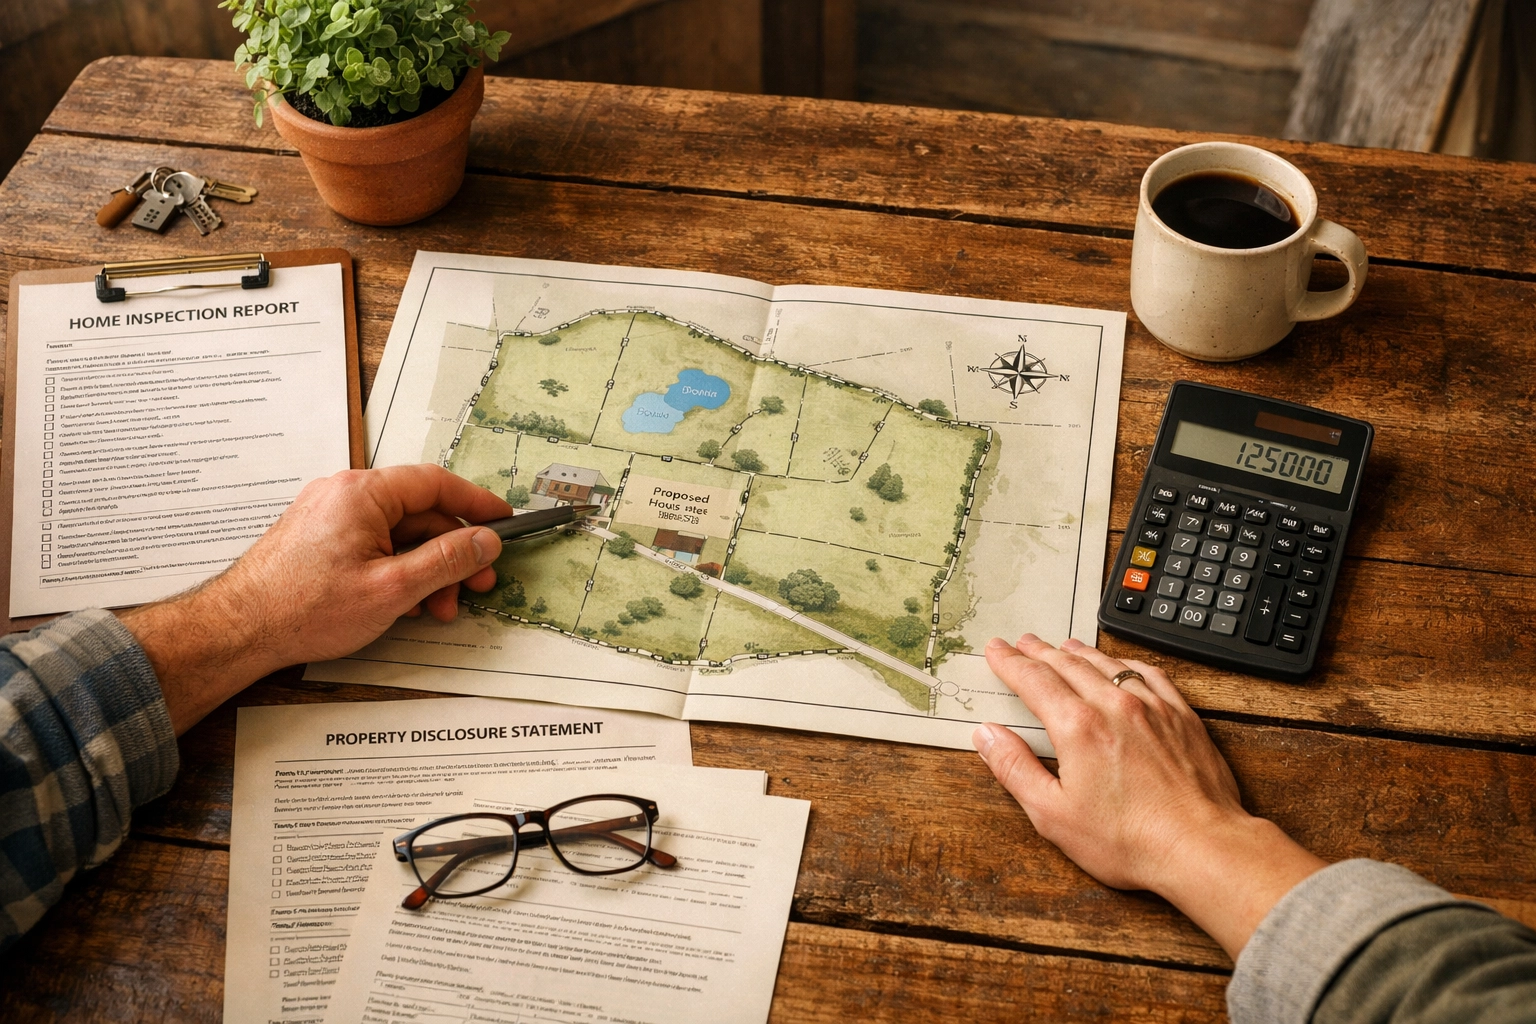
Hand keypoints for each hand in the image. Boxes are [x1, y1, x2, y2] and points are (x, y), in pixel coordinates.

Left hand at [119, 465, 513, 733]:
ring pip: (398, 533)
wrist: (239, 630)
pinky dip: (397, 569)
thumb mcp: (393, 589)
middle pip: (419, 513)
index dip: (476, 504)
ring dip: (426, 569)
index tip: (502, 522)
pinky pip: (374, 544)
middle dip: (451, 554)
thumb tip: (485, 541)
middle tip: (476, 585)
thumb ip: (447, 560)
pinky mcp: (320, 537)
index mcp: (363, 493)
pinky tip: (404, 603)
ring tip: (437, 608)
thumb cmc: (304, 608)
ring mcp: (330, 514)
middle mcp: (345, 493)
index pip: (436, 484)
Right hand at [972, 633, 1324, 957]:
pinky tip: (1120, 664)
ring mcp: (1151, 707)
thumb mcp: (1053, 814)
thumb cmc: (1129, 839)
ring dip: (1078, 652)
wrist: (1201, 846)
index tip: (996, 650)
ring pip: (1107, 664)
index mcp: (1077, 727)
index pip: (1033, 680)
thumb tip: (986, 735)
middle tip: (1022, 642)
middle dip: (1039, 652)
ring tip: (1062, 646)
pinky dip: (1125, 662)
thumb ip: (1015, 769)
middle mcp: (1113, 705)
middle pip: (1067, 665)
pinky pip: (1148, 674)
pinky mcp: (1181, 716)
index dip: (1010, 663)